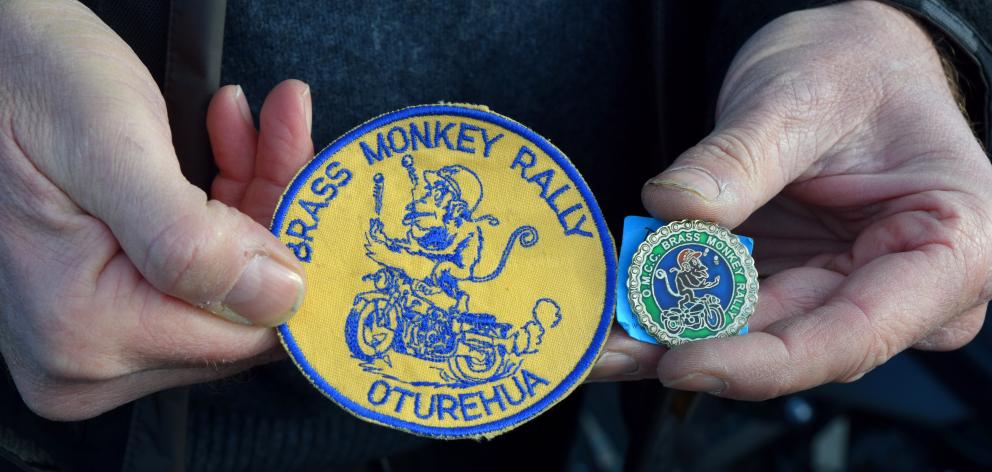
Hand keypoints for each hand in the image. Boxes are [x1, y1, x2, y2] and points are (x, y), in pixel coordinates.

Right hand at [0, 0, 310, 419]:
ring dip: (254, 196)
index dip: (299, 261)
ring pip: (225, 282)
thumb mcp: (108, 146)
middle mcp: (86, 360)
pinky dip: (222, 203)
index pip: (248, 333)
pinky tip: (226, 138)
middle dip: (277, 215)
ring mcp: (89, 338)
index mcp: (89, 334)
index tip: (323, 190)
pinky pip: (193, 268)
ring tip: (259, 119)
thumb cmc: (18, 84)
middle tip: (288, 132)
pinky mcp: (96, 307)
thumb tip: (280, 299)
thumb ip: (192, 240)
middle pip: (240, 307)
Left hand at [589, 1, 991, 398]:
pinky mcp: (787, 282)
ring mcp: (838, 289)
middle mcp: (900, 288)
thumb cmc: (857, 67)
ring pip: (748, 336)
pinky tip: (617, 309)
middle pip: (791, 344)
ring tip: (598, 333)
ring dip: (667, 336)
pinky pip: (726, 308)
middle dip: (692, 349)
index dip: (764, 362)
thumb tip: (675, 207)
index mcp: (950, 247)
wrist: (845, 58)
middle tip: (608, 347)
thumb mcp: (802, 94)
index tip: (683, 361)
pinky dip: (669, 309)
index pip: (855, 333)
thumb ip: (741, 157)